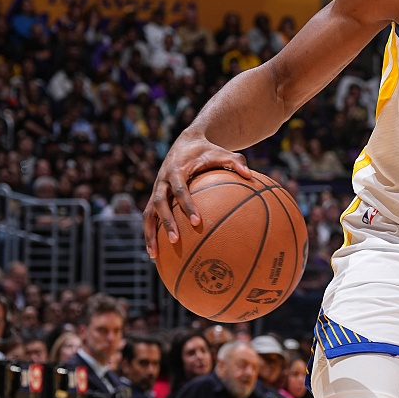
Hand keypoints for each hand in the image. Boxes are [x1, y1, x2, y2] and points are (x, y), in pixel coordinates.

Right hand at [144, 130, 251, 253]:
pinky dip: (151, 233)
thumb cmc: (207, 150)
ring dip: (150, 233)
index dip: (187, 205)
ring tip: (154, 255)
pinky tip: (155, 253)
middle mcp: (163, 180)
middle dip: (166, 222)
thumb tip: (249, 175)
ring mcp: (157, 189)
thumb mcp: (222, 152)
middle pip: (159, 202)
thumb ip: (236, 161)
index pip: (180, 189)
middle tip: (176, 240)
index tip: (198, 222)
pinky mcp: (156, 196)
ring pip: (148, 213)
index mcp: (176, 169)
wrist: (187, 142)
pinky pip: (150, 217)